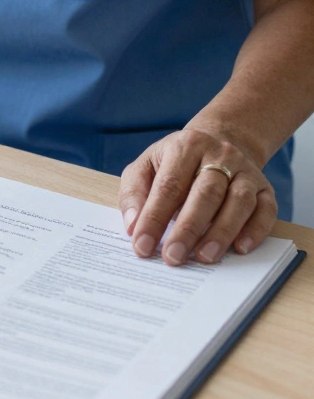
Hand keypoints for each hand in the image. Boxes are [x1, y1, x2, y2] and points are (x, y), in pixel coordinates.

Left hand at [119, 128, 277, 265]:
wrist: (219, 141)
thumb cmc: (174, 162)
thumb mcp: (146, 166)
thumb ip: (134, 193)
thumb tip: (132, 226)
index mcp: (185, 147)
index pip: (169, 185)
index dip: (154, 218)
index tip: (142, 246)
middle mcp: (220, 156)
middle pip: (206, 193)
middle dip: (188, 228)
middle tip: (173, 257)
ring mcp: (246, 172)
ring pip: (239, 202)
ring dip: (221, 232)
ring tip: (204, 257)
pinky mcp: (265, 188)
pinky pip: (266, 210)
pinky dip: (255, 230)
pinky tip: (240, 248)